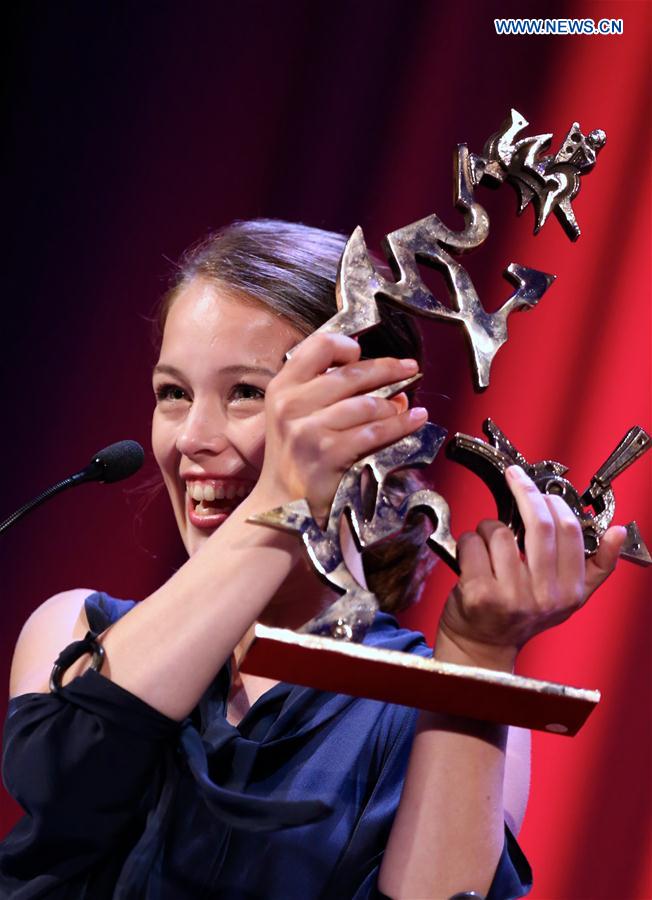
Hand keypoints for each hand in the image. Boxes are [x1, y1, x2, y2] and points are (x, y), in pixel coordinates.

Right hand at [254, 332, 426, 519]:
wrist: (280, 504)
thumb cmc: (295, 457)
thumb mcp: (296, 416)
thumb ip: (329, 392)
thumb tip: (386, 382)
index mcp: (282, 388)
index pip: (319, 346)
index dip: (346, 346)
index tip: (362, 354)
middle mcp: (291, 405)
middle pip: (351, 373)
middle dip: (388, 369)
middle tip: (409, 368)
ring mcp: (308, 430)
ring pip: (367, 404)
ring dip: (393, 405)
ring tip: (405, 406)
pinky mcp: (328, 454)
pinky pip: (374, 432)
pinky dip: (400, 425)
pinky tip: (413, 420)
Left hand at [437, 465, 626, 670]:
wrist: (481, 647)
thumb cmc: (519, 615)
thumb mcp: (566, 597)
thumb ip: (595, 565)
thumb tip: (617, 532)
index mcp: (570, 592)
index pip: (570, 531)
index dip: (554, 501)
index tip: (542, 488)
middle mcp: (544, 597)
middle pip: (540, 524)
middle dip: (525, 491)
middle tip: (515, 477)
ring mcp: (511, 596)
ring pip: (499, 531)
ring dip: (488, 529)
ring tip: (488, 548)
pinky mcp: (479, 594)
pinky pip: (471, 544)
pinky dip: (467, 544)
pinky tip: (472, 561)